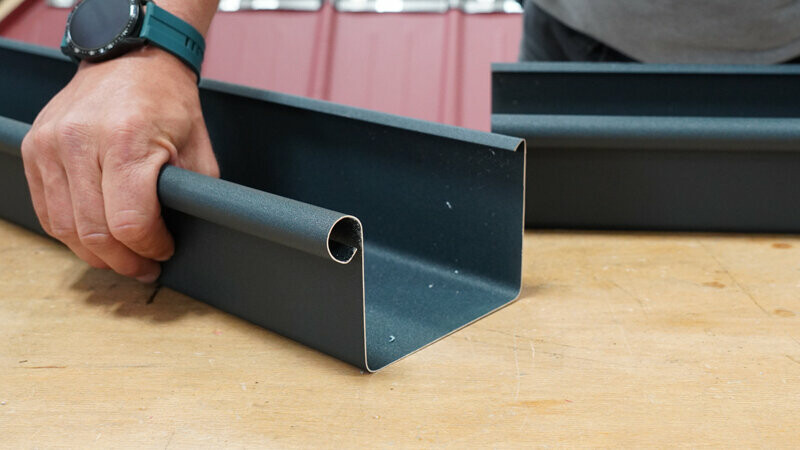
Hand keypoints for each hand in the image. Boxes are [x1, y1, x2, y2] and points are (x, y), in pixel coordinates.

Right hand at [21, 47, 218, 282]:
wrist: (131, 61)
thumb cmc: (167, 102)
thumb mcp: (197, 148)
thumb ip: (191, 194)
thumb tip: (188, 235)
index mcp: (126, 140)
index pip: (130, 222)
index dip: (150, 248)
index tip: (164, 250)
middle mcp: (80, 141)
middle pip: (94, 232)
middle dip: (124, 260)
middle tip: (144, 267)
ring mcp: (50, 145)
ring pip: (64, 228)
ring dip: (96, 254)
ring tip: (122, 257)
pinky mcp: (34, 149)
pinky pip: (47, 209)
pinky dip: (71, 232)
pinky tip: (96, 237)